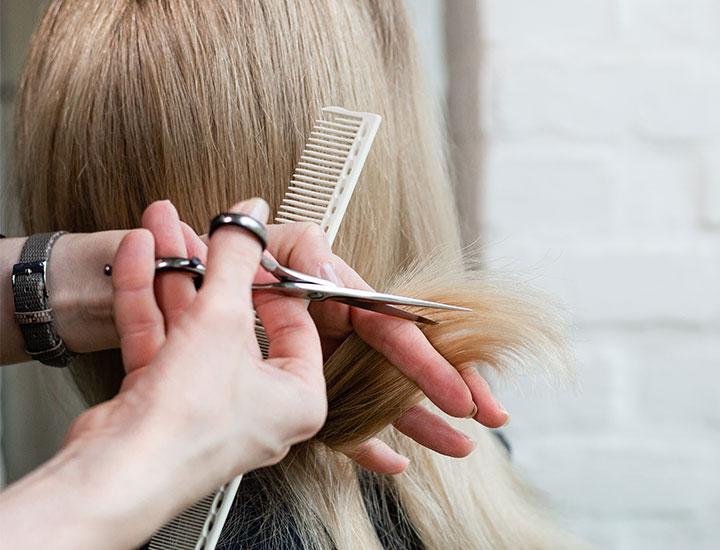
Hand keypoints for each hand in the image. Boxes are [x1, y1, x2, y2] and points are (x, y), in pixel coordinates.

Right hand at [60, 199, 324, 537]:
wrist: (117, 472)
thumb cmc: (188, 424)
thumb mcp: (221, 320)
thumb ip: (236, 259)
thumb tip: (250, 217)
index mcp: (295, 396)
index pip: (295, 323)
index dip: (272, 279)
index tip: (254, 249)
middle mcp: (255, 403)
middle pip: (235, 319)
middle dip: (209, 266)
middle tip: (199, 229)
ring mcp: (206, 402)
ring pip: (192, 325)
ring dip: (174, 274)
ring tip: (160, 231)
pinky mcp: (162, 401)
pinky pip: (161, 339)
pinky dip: (147, 299)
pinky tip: (137, 259)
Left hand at [262, 223, 509, 473]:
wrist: (208, 280)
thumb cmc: (246, 258)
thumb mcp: (276, 243)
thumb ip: (308, 252)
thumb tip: (336, 276)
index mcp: (345, 298)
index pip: (395, 331)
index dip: (429, 362)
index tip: (457, 392)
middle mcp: (346, 331)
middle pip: (406, 364)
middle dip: (452, 387)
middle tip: (490, 415)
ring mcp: (332, 362)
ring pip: (384, 397)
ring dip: (422, 421)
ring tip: (459, 446)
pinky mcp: (311, 388)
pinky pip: (340, 422)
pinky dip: (365, 444)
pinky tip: (392, 463)